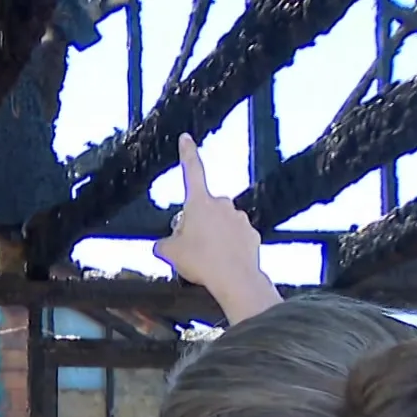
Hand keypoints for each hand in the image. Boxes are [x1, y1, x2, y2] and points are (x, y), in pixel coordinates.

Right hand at [153, 134, 278, 322]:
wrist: (235, 279)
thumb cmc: (201, 261)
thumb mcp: (169, 253)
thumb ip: (164, 243)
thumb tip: (164, 243)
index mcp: (199, 202)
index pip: (192, 171)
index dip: (187, 153)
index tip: (187, 138)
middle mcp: (221, 204)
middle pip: (203, 208)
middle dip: (196, 222)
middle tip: (189, 246)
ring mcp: (239, 218)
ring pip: (219, 223)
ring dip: (212, 236)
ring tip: (206, 258)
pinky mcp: (251, 234)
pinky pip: (234, 237)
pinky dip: (227, 247)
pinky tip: (222, 261)